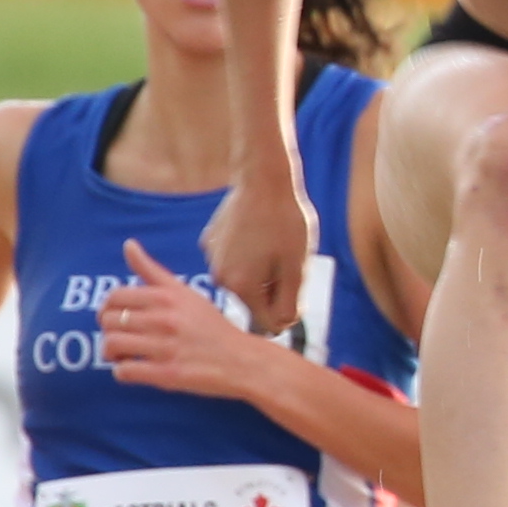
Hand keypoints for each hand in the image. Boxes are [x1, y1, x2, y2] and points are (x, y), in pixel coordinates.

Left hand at [90, 241, 274, 404]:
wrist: (242, 361)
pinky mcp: (167, 374)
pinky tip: (135, 368)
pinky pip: (125, 371)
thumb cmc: (211, 326)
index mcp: (167, 297)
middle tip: (121, 338)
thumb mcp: (185, 292)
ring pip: (112, 345)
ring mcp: (166, 347)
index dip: (108, 308)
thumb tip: (128, 244)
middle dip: (109, 331)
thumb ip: (152, 270)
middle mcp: (165, 319)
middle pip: (109, 321)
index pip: (115, 296)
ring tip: (123, 355)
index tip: (117, 317)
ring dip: (111, 353)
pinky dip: (123, 372)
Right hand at [205, 158, 314, 337]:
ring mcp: (212, 258)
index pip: (267, 324)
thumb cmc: (285, 221)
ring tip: (273, 243)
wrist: (262, 179)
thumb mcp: (297, 267)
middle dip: (273, 289)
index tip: (297, 291)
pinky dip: (247, 254)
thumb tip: (282, 327)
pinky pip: (234, 260)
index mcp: (241, 287)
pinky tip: (257, 232)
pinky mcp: (210, 241)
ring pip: (244, 280)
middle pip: (255, 301)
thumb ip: (290, 304)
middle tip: (288, 260)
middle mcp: (220, 277)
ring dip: (261, 271)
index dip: (288, 312)